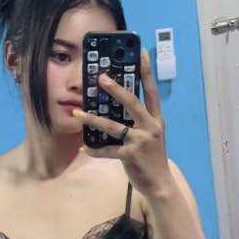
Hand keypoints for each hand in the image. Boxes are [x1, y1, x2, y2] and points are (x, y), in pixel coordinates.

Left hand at [73, 50, 171, 196]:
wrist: (160, 184)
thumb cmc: (153, 158)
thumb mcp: (151, 137)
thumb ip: (140, 122)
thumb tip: (118, 109)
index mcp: (156, 120)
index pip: (151, 92)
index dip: (147, 73)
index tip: (142, 53)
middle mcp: (150, 127)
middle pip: (132, 103)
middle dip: (116, 89)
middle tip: (101, 77)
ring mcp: (140, 141)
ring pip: (113, 126)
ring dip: (93, 119)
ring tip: (78, 113)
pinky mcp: (130, 155)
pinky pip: (107, 150)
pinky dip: (94, 150)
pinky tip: (84, 148)